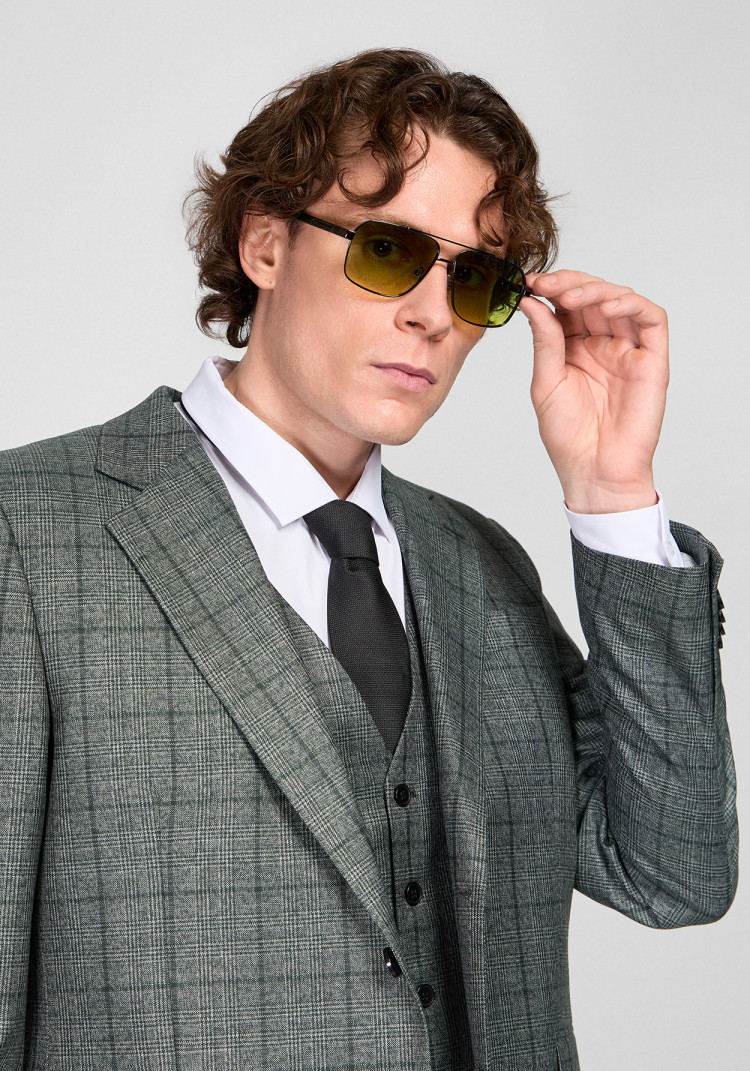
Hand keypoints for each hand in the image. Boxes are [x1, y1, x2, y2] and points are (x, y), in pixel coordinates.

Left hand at [520, 270, 668, 513]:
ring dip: (596, 290)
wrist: (594, 471)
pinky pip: (652, 319)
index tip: (530, 283)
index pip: (567, 305)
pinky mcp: (653, 360)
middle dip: (570, 284)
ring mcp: (628, 350)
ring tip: (569, 296)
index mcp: (574, 348)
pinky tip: (606, 308)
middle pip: (593, 296)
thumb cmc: (569, 437)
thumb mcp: (546, 383)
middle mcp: (602, 344)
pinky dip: (631, 305)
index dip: (552, 289)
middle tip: (547, 284)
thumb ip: (544, 341)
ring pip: (621, 300)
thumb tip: (531, 302)